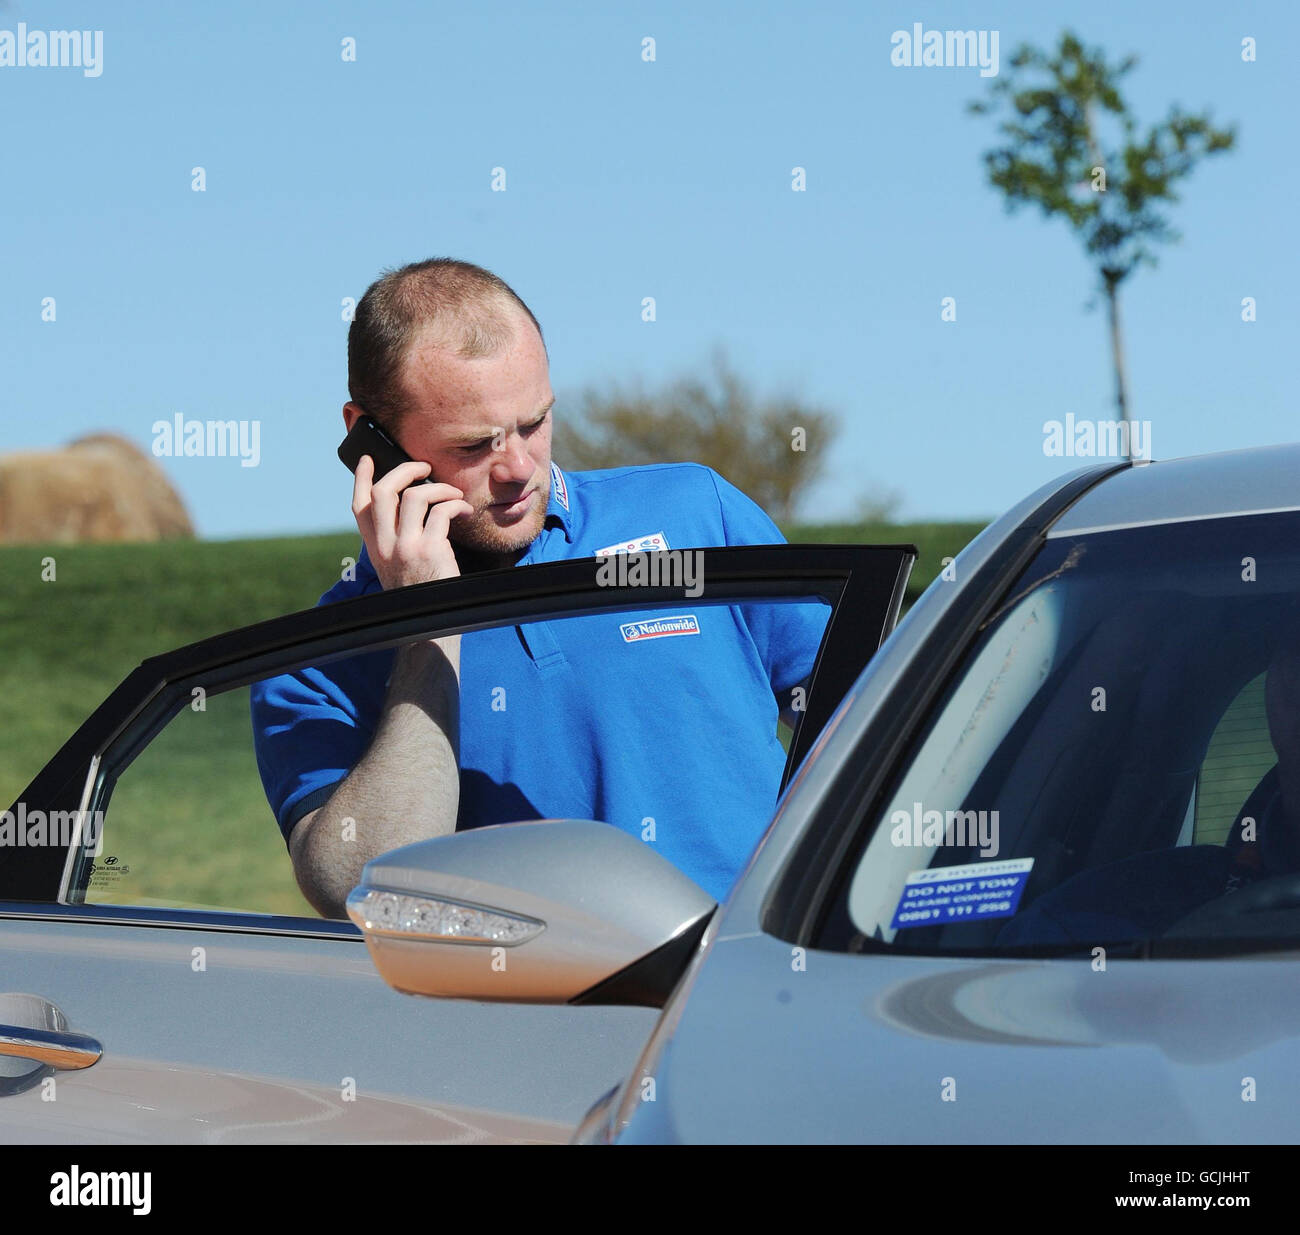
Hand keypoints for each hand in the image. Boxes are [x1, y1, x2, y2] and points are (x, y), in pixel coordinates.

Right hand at [350, 455, 473, 589]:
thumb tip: (412, 508)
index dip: (360, 479)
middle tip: (424, 467)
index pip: (359, 507)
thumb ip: (397, 541)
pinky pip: (442, 512)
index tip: (367, 459)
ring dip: (438, 487)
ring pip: (414, 496)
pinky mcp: (430, 550)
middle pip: (383, 491)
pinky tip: (464, 511)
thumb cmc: (422, 596)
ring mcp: (406, 547)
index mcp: (376, 549)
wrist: (430, 627)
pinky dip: (456, 505)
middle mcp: (386, 546)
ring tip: (453, 494)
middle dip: (404, 470)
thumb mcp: (398, 567)